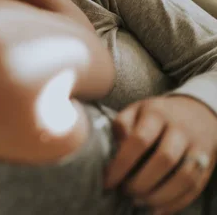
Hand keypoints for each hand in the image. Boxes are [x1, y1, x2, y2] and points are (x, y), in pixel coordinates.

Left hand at [105, 96, 216, 213]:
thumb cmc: (156, 115)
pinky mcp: (207, 164)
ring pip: (183, 176)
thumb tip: (115, 147)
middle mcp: (180, 129)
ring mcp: (197, 147)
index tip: (108, 181)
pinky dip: (176, 202)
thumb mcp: (135, 110)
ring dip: (159, 195)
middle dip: (141, 181)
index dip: (122, 164)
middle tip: (125, 191)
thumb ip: (121, 125)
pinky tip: (157, 210)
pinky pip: (195, 187)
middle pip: (164, 159)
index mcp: (156, 114)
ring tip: (138, 201)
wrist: (196, 112)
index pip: (139, 140)